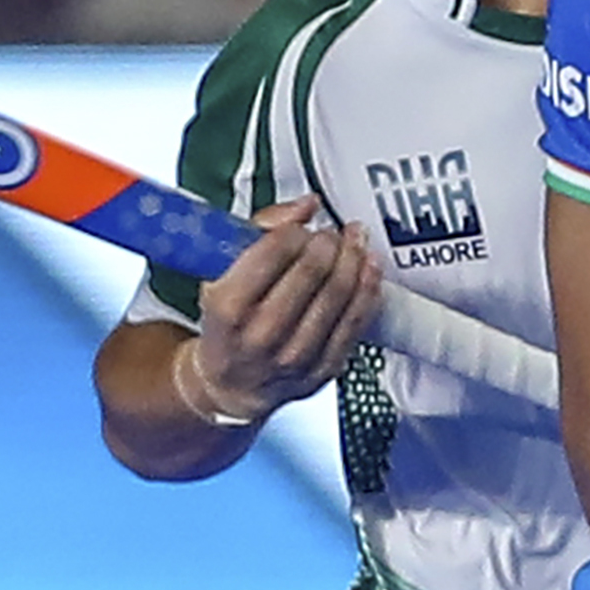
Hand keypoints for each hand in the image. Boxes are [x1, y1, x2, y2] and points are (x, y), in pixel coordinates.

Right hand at [181, 199, 379, 424]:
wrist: (234, 384)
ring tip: (354, 240)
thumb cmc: (228, 324)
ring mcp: (296, 357)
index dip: (294, 231)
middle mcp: (262, 335)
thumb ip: (261, 231)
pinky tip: (368, 268)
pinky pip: (356, 322)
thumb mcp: (221, 274)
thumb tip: (306, 205)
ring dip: (352, 258)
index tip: (300, 225)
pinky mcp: (325, 369)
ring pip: (338, 295)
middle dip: (327, 242)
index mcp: (229, 308)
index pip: (273, 253)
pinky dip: (367, 288)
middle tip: (331, 232)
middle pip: (311, 272)